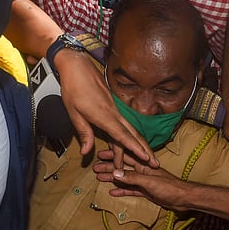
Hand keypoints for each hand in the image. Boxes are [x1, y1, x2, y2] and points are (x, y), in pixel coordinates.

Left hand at [53, 49, 157, 168]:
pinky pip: (125, 124)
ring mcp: (114, 109)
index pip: (122, 135)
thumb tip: (86, 152)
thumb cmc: (74, 87)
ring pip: (131, 129)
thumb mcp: (73, 112)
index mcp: (104, 116)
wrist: (78, 67)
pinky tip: (135, 142)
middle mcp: (113, 113)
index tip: (145, 157)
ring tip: (149, 155)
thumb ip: (84, 133)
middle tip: (155, 162)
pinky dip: (132, 135)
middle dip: (145, 148)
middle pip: (133, 133)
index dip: (134, 148)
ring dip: (140, 143)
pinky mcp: (113, 107)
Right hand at [92, 150, 192, 210]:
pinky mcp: (146, 191)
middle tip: (95, 169)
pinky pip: (131, 190)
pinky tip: (112, 191)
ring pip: (125, 179)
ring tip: (99, 178)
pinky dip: (122, 190)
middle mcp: (142, 171)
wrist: (183, 198)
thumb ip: (132, 177)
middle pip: (122, 168)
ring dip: (113, 178)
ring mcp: (144, 181)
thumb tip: (114, 172)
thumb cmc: (169, 187)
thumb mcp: (149, 181)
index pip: (125, 158)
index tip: (100, 156)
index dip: (112, 156)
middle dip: (109, 167)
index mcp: (144, 165)